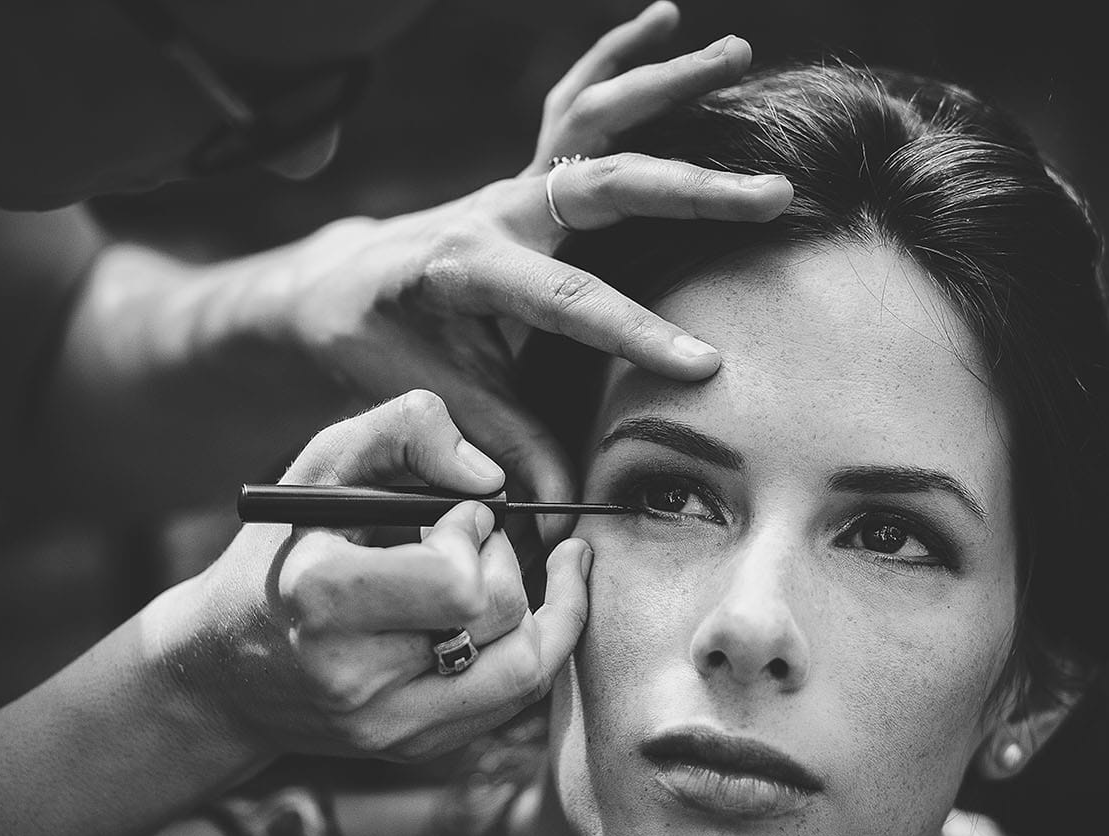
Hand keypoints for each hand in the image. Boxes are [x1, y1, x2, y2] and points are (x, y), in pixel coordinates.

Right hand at [145, 390, 591, 764]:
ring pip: (526, 668)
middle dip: (503, 557)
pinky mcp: (413, 748)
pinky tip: (534, 603)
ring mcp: (386, 725)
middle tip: (470, 535)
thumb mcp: (321, 466)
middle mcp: (352, 676)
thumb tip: (490, 478)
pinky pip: (515, 699)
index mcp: (319, 599)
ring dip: (539, 605)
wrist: (222, 674)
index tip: (451, 513)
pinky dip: (538, 644)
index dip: (473, 531)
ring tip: (511, 563)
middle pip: (498, 616)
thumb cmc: (280, 551)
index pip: (456, 581)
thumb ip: (403, 432)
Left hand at [246, 3, 789, 527]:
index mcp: (468, 266)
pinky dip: (619, 57)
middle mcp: (497, 208)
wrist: (337, 285)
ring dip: (664, 86)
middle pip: (599, 184)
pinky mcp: (527, 171)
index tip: (706, 363)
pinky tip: (667, 18)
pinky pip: (574, 102)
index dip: (635, 332)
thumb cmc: (374, 343)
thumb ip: (496, 443)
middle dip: (689, 190)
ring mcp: (514, 181)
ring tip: (737, 55)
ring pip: (591, 117)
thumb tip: (554, 512)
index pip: (566, 300)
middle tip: (771, 200)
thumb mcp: (423, 397)